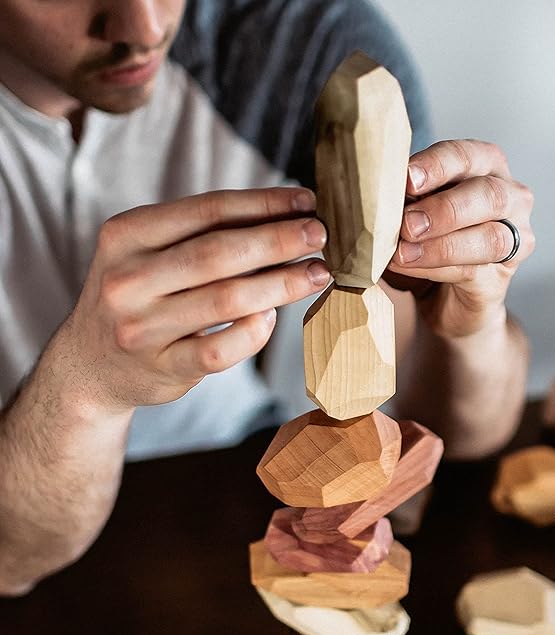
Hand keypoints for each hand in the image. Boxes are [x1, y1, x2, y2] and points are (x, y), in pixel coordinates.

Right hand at [64, 187, 328, 409]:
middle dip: (278, 240)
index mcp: (126, 235)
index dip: (263, 204)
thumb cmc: (136, 298)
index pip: (207, 210)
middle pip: (219, 252)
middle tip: (320, 234)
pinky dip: (254, 332)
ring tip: (316, 273)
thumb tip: (284, 216)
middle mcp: (128, 279)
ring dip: (280, 285)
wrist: (89, 365)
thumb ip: (199, 235)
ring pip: (226, 300)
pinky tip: (274, 316)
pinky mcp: (161, 369)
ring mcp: (142, 328)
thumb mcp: (146, 254)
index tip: (305, 202)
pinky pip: (220, 351)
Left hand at [386, 139, 534, 336]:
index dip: (438, 165)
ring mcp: (514, 240)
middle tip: (407, 224)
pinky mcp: (500, 279)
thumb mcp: (413, 210)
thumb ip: (406, 198)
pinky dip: (436, 269)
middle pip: (489, 194)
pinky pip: (474, 271)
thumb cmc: (428, 240)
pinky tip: (409, 267)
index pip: (468, 156)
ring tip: (404, 252)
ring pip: (490, 238)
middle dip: (444, 209)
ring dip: (442, 245)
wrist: (444, 299)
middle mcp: (510, 198)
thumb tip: (380, 194)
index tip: (407, 179)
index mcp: (487, 168)